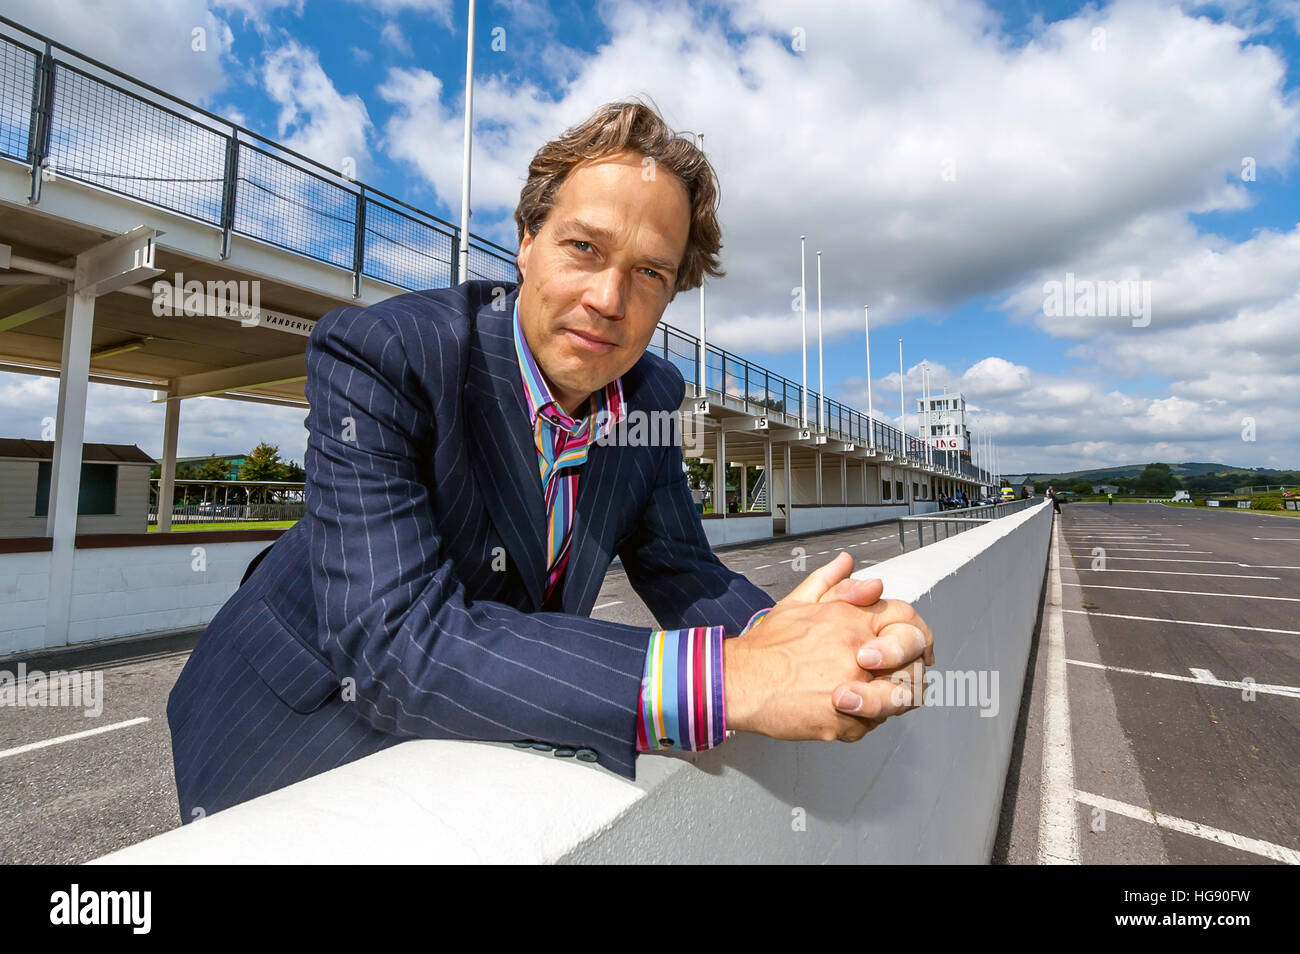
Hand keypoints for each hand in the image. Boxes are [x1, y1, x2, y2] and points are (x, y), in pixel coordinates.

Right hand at [724, 552, 933, 742]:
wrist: (739, 679)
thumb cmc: (766, 646)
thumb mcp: (798, 602)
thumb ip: (831, 583)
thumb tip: (849, 564)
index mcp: (853, 619)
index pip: (908, 622)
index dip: (916, 639)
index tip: (914, 652)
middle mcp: (858, 650)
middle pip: (912, 668)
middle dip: (909, 678)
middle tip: (890, 682)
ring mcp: (853, 686)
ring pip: (896, 702)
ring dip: (883, 705)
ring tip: (859, 700)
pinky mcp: (841, 719)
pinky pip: (866, 727)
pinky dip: (857, 723)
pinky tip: (836, 711)